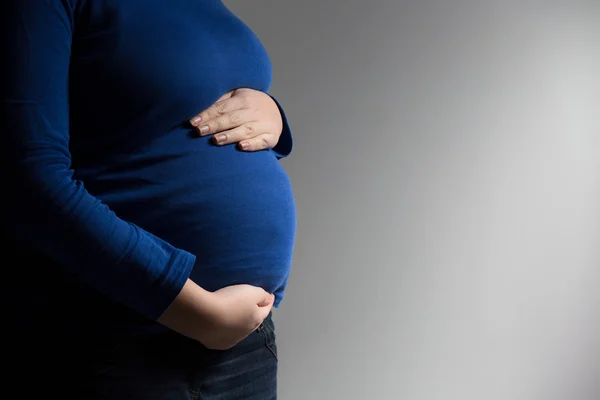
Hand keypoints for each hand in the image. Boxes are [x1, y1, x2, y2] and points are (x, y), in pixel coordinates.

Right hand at [157, 280, 273, 350]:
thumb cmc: (231, 301)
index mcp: (256, 319)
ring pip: (238, 331)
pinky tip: (218, 326)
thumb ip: (262, 295)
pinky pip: (223, 336)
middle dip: (254, 314)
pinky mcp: (215, 344)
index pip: (266, 310)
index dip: (268, 301)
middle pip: (253, 322)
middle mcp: (246, 333)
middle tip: (251, 306)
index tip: (269, 296)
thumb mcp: (251, 292)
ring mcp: (231, 341)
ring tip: (233, 316)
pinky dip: (224, 330)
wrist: (204, 316)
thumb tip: (270, 299)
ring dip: (238, 324)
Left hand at [189, 88, 282, 151]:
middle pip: (232, 119)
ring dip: (230, 135)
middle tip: (200, 131)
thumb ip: (220, 102)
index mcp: (243, 99)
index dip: (207, 114)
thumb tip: (195, 107)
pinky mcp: (271, 137)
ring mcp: (263, 124)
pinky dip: (252, 144)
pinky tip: (241, 147)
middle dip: (215, 125)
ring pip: (245, 130)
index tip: (193, 122)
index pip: (222, 107)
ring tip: (216, 140)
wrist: (276, 112)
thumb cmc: (248, 106)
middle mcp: (254, 111)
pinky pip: (262, 141)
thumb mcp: (237, 97)